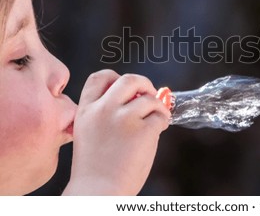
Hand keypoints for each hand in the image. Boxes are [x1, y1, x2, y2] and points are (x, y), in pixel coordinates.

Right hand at [63, 70, 170, 194]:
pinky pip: (160, 116)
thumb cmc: (96, 168)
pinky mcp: (142, 131)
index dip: (116, 78)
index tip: (126, 89)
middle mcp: (104, 110)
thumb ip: (105, 113)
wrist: (97, 192)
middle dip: (144, 84)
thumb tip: (138, 97)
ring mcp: (123, 119)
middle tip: (148, 95)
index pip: (100, 77)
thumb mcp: (89, 132)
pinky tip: (158, 130)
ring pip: (149, 98)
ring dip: (158, 107)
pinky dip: (163, 121)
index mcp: (86, 110)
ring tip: (156, 119)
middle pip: (129, 79)